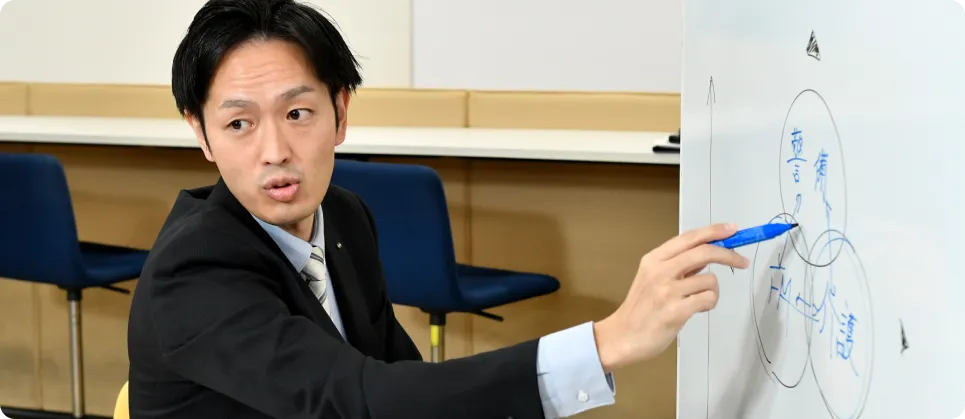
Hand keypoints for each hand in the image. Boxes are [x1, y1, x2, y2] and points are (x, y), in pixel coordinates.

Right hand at [592, 223, 749, 371]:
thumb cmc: (641, 309)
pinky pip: (708, 299)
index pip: (689, 238)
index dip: (714, 231)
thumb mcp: (653, 278)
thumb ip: (679, 265)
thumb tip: (708, 253)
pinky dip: (709, 304)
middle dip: (728, 255)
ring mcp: (667, 291)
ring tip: (699, 301)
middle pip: (704, 252)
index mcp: (654, 259)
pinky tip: (696, 310)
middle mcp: (660, 271)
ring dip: (713, 291)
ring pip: (710, 279)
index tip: (732, 229)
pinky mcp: (676, 311)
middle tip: (742, 261)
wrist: (623, 336)